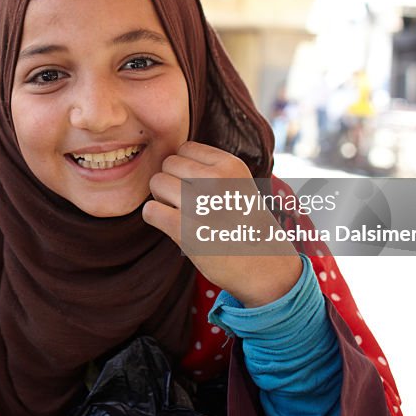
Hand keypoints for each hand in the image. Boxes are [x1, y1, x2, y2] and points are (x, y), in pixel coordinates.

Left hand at [143, 141, 301, 307]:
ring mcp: (202, 205)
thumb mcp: (238, 183)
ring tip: (181, 213)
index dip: (183, 167)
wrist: (264, 266)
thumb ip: (210, 168)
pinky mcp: (187, 231)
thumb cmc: (244, 224)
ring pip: (156, 183)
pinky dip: (154, 217)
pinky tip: (171, 226)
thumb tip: (168, 159)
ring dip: (162, 199)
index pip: (185, 149)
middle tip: (186, 203)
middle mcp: (217, 181)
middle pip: (167, 164)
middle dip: (171, 182)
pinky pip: (150, 210)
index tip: (194, 186)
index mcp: (231, 165)